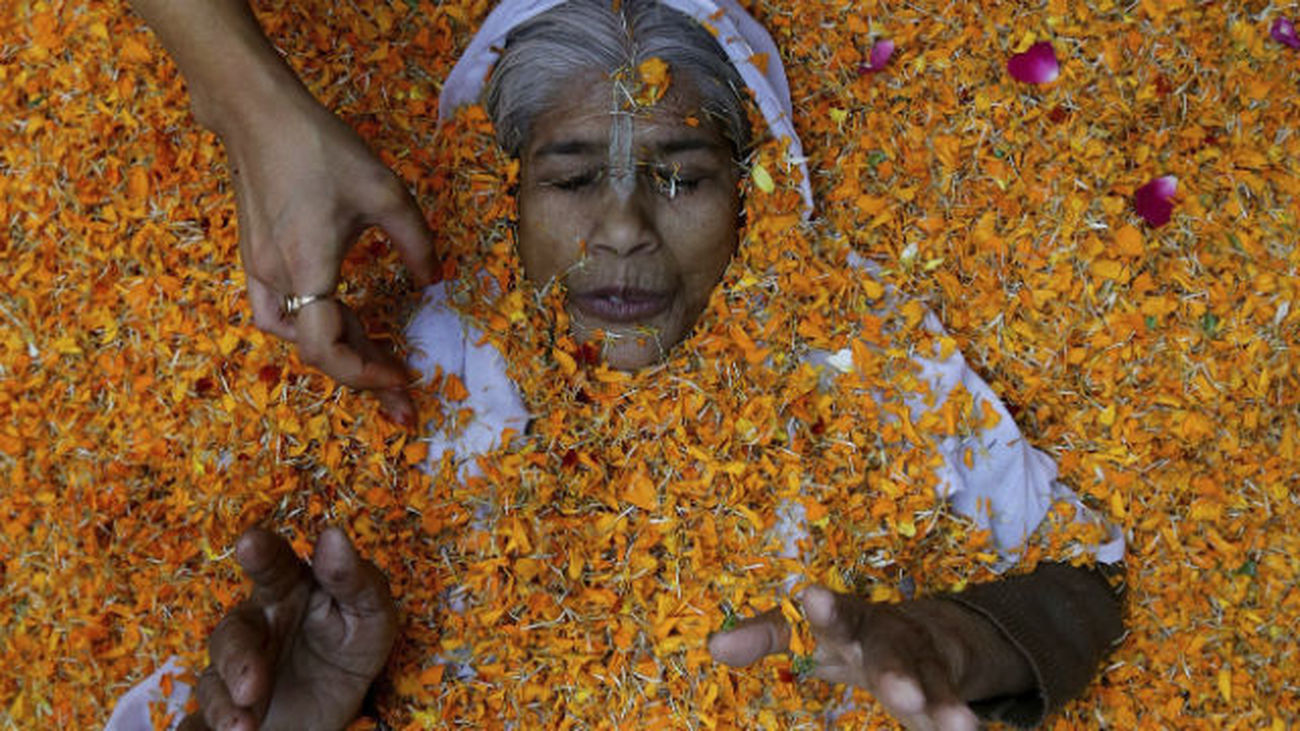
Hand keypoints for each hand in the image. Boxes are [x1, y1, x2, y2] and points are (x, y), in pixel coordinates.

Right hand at [178, 527, 397, 730]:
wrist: (338, 705)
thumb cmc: (352, 642)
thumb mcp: (371, 612)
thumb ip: (354, 578)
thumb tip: (332, 536)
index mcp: (289, 587)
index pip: (273, 564)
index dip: (261, 552)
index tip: (250, 542)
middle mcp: (255, 621)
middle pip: (235, 629)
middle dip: (237, 653)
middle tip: (250, 680)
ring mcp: (236, 665)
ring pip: (216, 676)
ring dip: (229, 699)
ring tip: (248, 718)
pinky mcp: (227, 702)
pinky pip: (206, 712)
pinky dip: (214, 722)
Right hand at [221, 94, 437, 426]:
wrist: (259, 116)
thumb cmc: (323, 150)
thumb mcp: (387, 193)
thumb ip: (416, 244)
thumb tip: (433, 282)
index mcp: (308, 269)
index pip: (326, 348)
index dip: (363, 375)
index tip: (402, 379)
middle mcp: (276, 279)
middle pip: (314, 350)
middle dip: (361, 375)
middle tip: (402, 391)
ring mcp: (259, 271)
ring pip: (295, 336)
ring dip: (337, 350)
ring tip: (376, 352)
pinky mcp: (255, 259)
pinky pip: (278, 313)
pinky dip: (309, 327)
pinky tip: (340, 322)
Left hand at [708, 586, 1030, 730]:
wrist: (928, 633)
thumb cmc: (852, 636)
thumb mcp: (809, 636)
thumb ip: (766, 636)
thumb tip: (714, 645)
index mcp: (851, 621)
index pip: (835, 614)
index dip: (825, 609)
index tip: (813, 596)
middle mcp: (891, 637)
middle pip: (893, 653)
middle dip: (898, 673)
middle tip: (903, 694)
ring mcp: (925, 663)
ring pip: (935, 684)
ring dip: (945, 705)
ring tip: (961, 729)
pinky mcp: (948, 688)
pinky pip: (953, 708)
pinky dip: (958, 722)